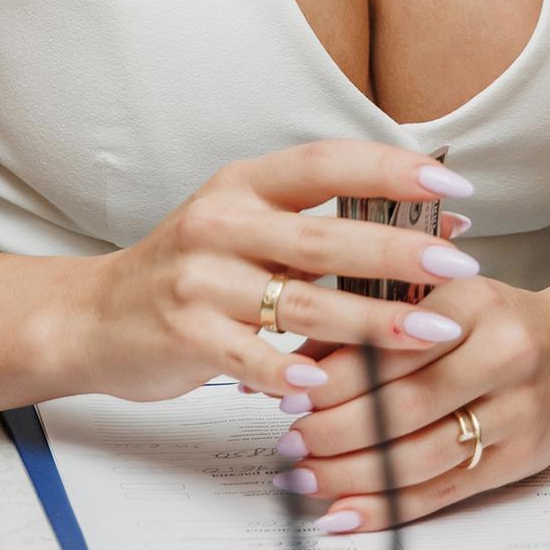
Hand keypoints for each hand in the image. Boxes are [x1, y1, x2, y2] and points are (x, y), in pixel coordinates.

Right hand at [76, 140, 478, 406]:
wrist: (92, 315)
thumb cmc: (191, 270)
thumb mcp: (247, 227)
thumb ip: (320, 224)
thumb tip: (427, 227)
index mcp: (245, 185)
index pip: (326, 163)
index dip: (390, 170)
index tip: (449, 186)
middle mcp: (222, 223)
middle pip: (325, 236)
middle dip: (398, 253)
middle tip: (458, 266)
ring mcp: (200, 279)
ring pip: (300, 302)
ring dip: (371, 323)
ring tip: (429, 334)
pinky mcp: (184, 333)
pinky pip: (250, 357)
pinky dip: (292, 373)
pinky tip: (331, 386)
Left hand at [265, 269, 549, 532]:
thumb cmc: (498, 322)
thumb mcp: (442, 299)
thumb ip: (373, 325)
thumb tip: (295, 366)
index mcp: (474, 302)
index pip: (391, 344)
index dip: (334, 376)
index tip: (290, 393)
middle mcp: (502, 356)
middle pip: (404, 404)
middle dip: (335, 430)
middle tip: (291, 442)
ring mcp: (515, 414)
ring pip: (420, 456)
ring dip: (352, 475)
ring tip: (305, 478)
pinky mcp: (518, 462)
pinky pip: (443, 493)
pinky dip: (388, 509)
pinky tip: (346, 515)